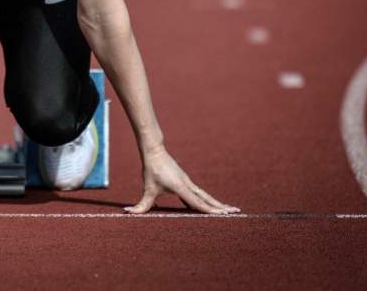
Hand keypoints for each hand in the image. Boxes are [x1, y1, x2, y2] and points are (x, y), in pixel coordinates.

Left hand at [124, 146, 239, 214]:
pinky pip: (198, 193)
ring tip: (229, 210)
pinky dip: (206, 200)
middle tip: (237, 212)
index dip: (210, 210)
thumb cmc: (151, 169)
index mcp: (181, 187)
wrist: (155, 150)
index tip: (223, 215)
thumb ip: (141, 204)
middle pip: (207, 198)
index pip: (197, 202)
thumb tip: (129, 213)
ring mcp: (188, 182)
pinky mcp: (185, 181)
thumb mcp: (147, 188)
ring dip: (217, 203)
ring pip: (205, 195)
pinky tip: (208, 206)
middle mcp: (188, 184)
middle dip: (221, 207)